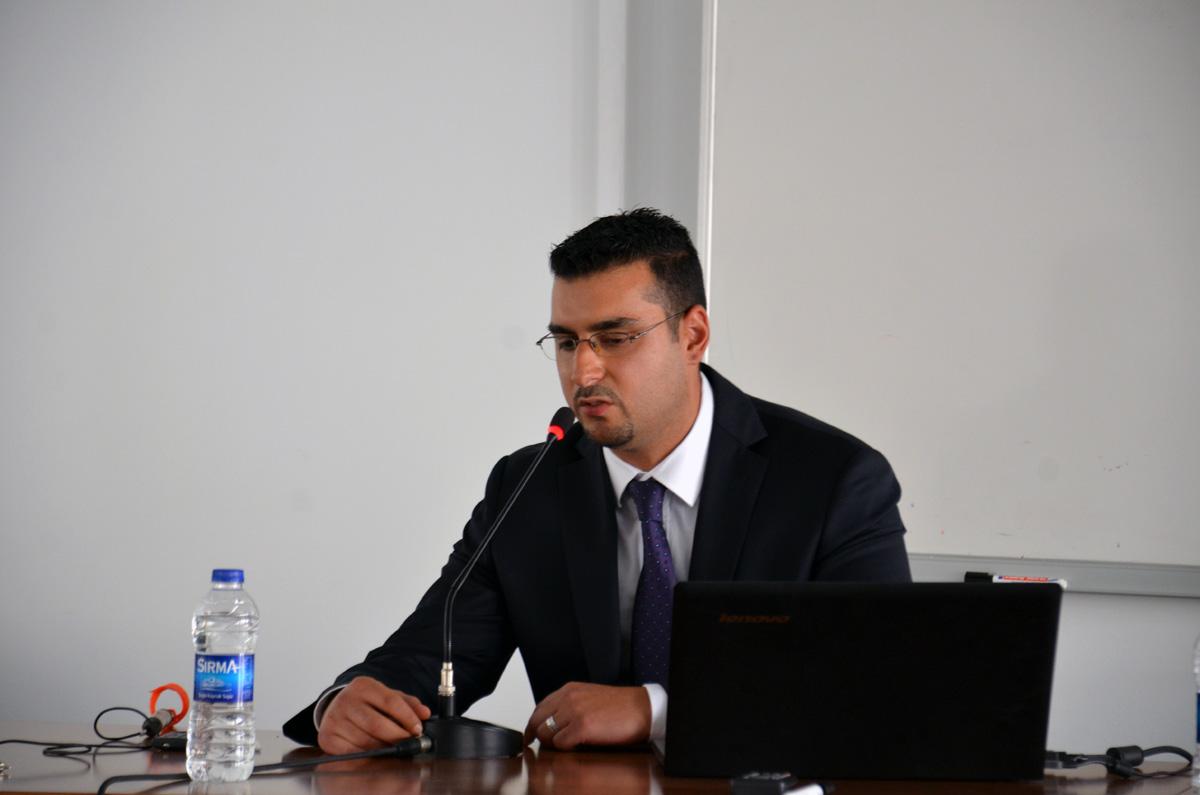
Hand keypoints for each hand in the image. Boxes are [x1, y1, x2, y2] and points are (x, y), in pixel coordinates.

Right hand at [317, 676, 431, 754]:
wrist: (335, 708)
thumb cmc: (366, 704)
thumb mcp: (385, 696)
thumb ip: (407, 703)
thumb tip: (425, 713)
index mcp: (363, 685)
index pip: (390, 701)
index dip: (407, 717)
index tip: (418, 729)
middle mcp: (346, 700)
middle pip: (378, 724)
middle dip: (398, 737)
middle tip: (410, 743)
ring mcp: (335, 719)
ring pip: (366, 741)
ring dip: (385, 749)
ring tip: (395, 748)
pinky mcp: (327, 737)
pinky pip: (353, 752)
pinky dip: (368, 756)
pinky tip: (377, 753)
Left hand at [523, 682, 650, 749]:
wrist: (643, 709)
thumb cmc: (621, 707)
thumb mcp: (590, 698)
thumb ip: (570, 705)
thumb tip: (553, 725)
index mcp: (570, 689)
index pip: (539, 708)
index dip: (533, 725)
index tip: (530, 736)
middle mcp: (568, 697)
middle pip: (537, 721)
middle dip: (538, 736)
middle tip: (545, 746)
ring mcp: (574, 711)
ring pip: (546, 734)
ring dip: (553, 744)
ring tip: (566, 746)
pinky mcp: (582, 726)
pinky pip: (560, 744)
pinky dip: (565, 749)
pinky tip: (577, 746)